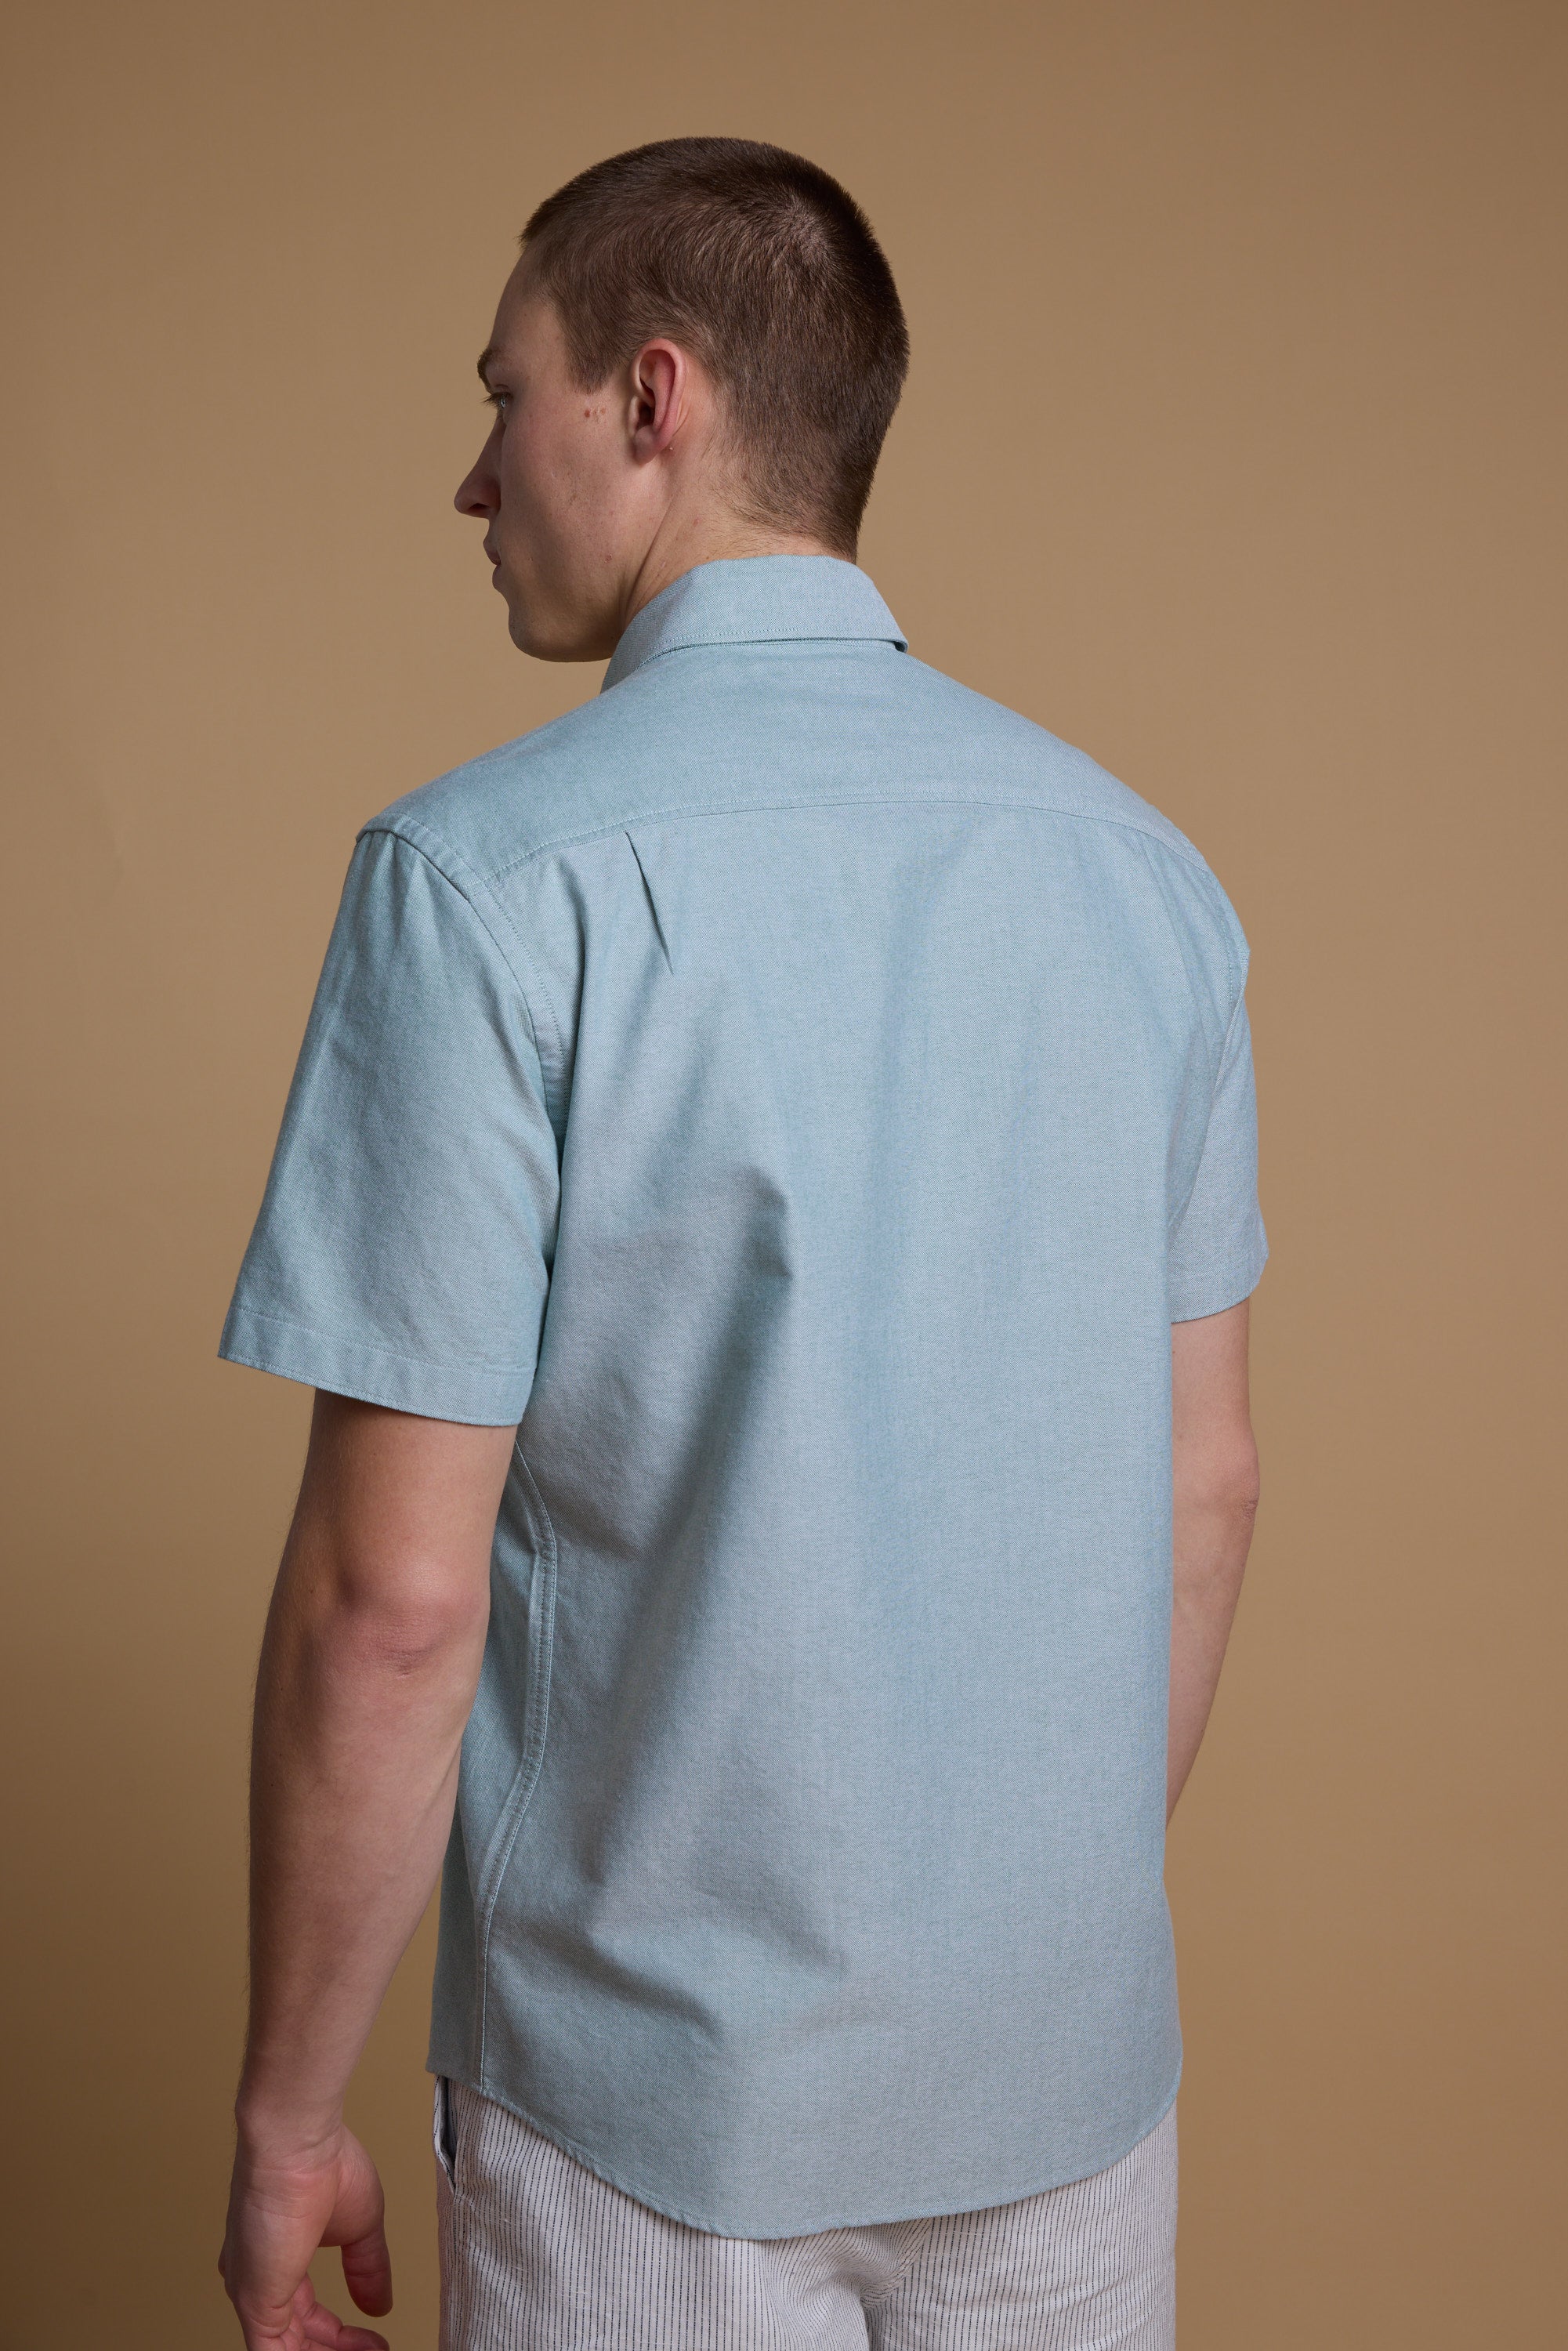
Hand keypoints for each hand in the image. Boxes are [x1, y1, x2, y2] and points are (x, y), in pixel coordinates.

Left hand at [220, 2122, 392, 2349]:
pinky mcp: (256, 2305)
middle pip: (296, 2337)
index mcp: (274, 2258)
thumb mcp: (360, 2224)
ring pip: (286, 2350)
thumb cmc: (321, 2164)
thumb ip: (367, 2268)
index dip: (339, 2333)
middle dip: (336, 2349)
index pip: (304, 2313)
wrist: (298, 2145)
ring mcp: (252, 2295)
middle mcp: (255, 2279)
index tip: (373, 2337)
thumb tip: (379, 2304)